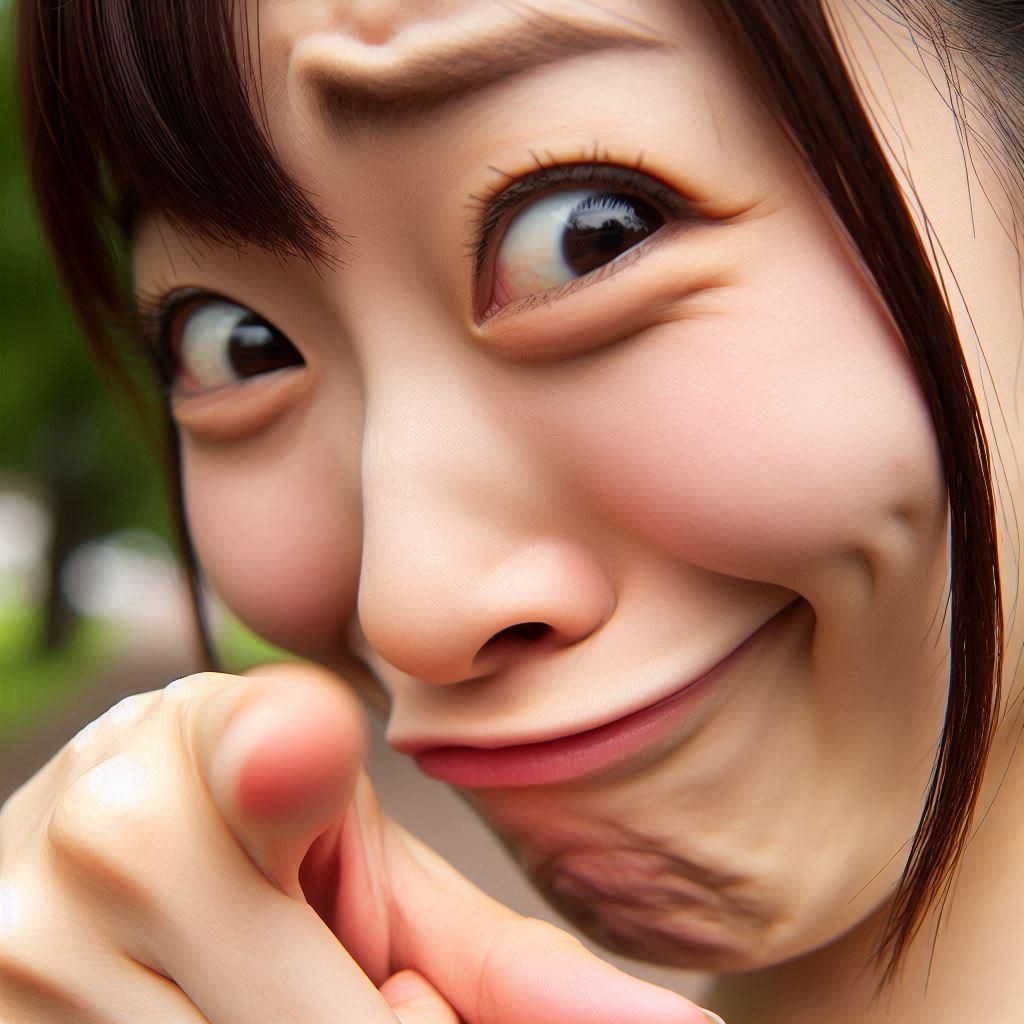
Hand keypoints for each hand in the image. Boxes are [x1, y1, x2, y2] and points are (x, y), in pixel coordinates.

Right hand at [0, 662, 717, 1022]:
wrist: (99, 848)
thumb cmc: (269, 857)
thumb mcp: (374, 879)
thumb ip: (501, 960)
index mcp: (218, 733)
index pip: (284, 751)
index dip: (297, 761)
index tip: (302, 743)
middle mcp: (109, 830)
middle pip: (352, 1014)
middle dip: (393, 1018)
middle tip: (364, 974)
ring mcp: (32, 947)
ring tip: (291, 984)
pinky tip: (234, 1008)